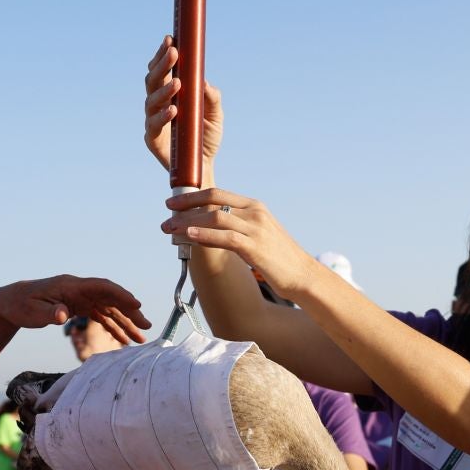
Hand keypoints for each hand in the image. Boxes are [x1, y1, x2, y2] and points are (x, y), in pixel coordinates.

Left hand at [0, 276, 148, 344]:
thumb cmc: (20, 306)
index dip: (120, 295)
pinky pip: (100, 316)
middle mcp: (79, 290)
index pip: (101, 287)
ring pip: (109, 308)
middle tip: (146, 326)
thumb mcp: (32, 312)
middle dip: (130, 311)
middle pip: (111, 298)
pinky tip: (123, 340)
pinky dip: (112, 327)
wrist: (12, 302)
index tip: (137, 305)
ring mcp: (81, 298)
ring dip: (125, 322)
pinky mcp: (79, 306)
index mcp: (70, 286)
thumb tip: (64, 314)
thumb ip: (50, 313)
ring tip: (140, 338)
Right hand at [143, 36, 223, 173]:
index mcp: (169, 93)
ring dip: (163, 89)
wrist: (203, 166)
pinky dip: (162, 116)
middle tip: (174, 53)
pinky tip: (173, 110)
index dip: (163, 54)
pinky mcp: (152, 138)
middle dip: (162, 64)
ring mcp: (152, 120)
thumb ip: (212, 97)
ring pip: (150, 99)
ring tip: (177, 84)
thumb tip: (204, 81)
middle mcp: (157, 103)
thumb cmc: (206, 136)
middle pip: (152, 79)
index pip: (162, 69)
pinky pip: (153, 124)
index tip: (172, 39)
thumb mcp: (216, 114)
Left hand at [160, 188, 317, 298]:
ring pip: (215, 217)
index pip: (218, 193)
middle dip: (186, 205)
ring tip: (170, 228)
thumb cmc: (279, 259)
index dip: (193, 195)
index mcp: (255, 207)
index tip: (174, 202)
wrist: (303, 275)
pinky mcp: (254, 247)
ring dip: (188, 221)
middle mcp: (255, 213)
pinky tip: (188, 235)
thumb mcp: (259, 234)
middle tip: (167, 213)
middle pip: (213, 200)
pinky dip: (203, 234)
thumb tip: (212, 228)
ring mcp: (256, 229)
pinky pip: (224, 237)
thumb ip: (239, 226)